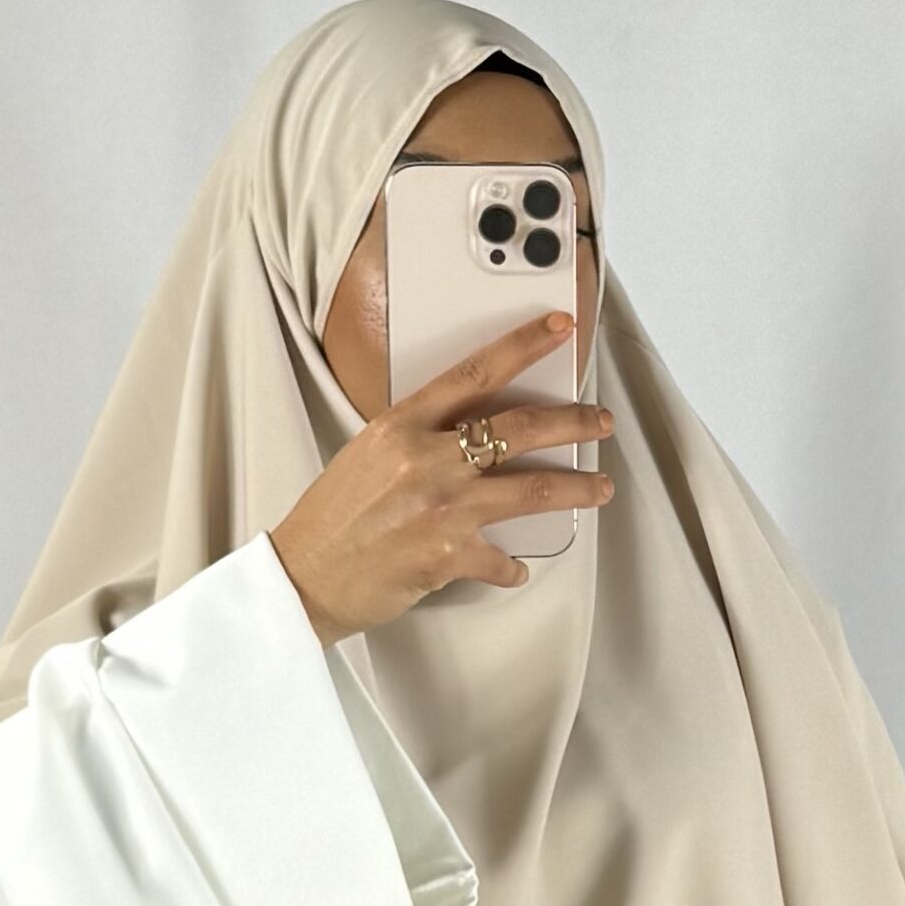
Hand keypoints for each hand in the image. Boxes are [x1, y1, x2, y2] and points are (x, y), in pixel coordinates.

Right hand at [268, 309, 615, 644]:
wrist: (305, 575)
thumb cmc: (333, 517)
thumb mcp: (369, 454)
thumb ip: (419, 437)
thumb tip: (470, 433)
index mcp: (402, 425)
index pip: (474, 373)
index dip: (524, 346)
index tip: (560, 330)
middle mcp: (426, 460)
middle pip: (519, 427)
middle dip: (572, 422)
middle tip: (598, 422)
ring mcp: (441, 507)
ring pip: (531, 489)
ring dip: (575, 487)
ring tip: (599, 486)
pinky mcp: (447, 555)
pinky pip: (501, 559)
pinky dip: (512, 566)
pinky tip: (516, 566)